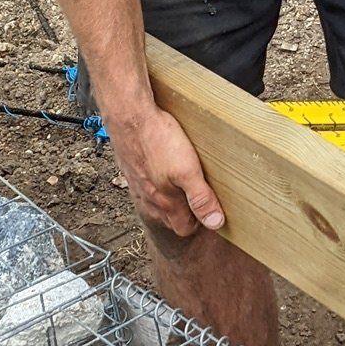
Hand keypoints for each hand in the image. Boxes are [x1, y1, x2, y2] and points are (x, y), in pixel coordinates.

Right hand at [105, 100, 225, 238]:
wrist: (129, 116)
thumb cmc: (158, 140)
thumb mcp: (188, 171)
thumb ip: (201, 198)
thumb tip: (215, 223)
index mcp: (165, 202)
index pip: (183, 229)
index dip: (199, 224)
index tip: (210, 212)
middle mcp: (149, 198)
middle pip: (168, 219)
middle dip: (184, 215)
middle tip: (200, 200)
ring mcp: (136, 184)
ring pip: (154, 204)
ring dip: (169, 201)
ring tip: (182, 187)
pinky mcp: (129, 169)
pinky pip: (143, 186)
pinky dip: (154, 185)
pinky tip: (160, 170)